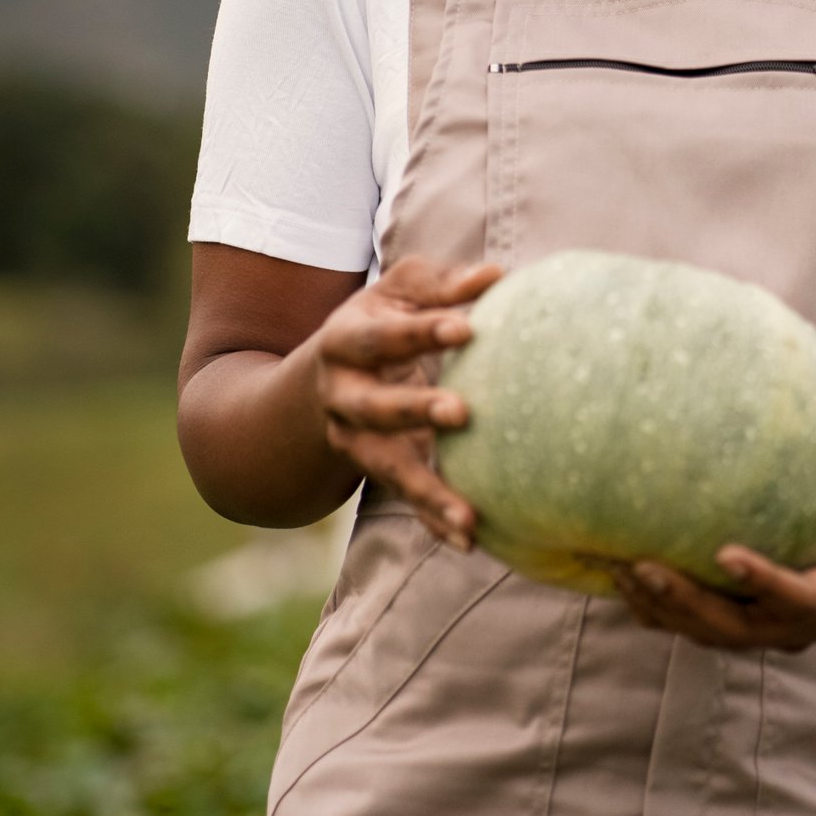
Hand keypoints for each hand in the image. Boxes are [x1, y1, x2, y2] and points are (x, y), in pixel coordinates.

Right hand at [313, 256, 500, 547]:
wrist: (319, 381)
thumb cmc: (377, 322)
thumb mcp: (395, 292)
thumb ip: (440, 284)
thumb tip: (496, 275)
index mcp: (344, 342)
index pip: (383, 336)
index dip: (423, 331)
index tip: (469, 328)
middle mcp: (341, 396)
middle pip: (374, 407)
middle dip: (414, 410)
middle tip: (463, 412)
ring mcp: (354, 441)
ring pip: (386, 469)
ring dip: (427, 491)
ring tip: (470, 515)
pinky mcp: (376, 471)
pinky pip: (404, 500)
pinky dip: (433, 522)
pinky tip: (470, 539)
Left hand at [612, 403, 815, 649]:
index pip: (805, 600)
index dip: (766, 585)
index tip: (725, 555)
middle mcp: (809, 621)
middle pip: (742, 630)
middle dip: (690, 606)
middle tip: (642, 567)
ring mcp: (777, 629)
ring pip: (713, 634)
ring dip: (664, 610)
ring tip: (617, 570)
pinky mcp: (751, 624)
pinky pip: (700, 626)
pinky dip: (659, 610)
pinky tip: (616, 576)